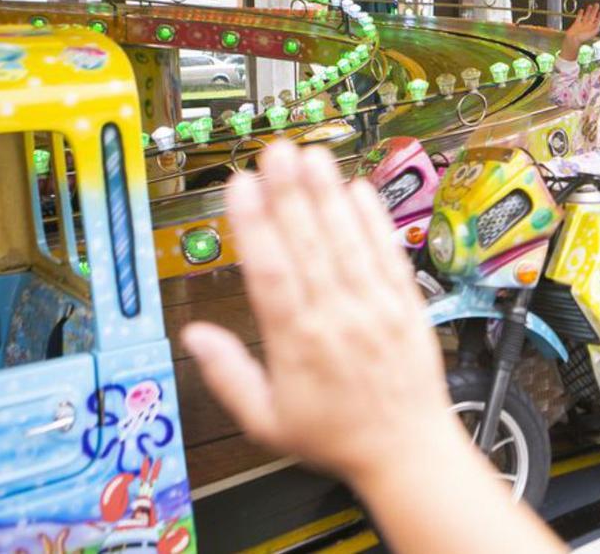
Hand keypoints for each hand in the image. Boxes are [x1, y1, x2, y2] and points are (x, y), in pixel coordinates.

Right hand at [182, 141, 455, 484]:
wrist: (406, 450)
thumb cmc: (335, 435)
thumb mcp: (267, 421)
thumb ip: (229, 375)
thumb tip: (193, 335)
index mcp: (299, 345)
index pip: (271, 274)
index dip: (255, 226)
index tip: (240, 185)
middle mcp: (339, 319)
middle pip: (310, 246)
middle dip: (290, 194)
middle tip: (275, 150)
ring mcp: (377, 308)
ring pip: (349, 242)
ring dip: (329, 195)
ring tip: (312, 155)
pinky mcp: (407, 305)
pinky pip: (388, 255)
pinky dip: (374, 221)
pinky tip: (359, 190)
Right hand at [560, 3, 599, 60]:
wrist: (572, 40)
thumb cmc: (581, 39)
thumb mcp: (592, 34)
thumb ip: (596, 30)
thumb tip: (599, 27)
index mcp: (592, 28)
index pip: (597, 21)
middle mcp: (588, 26)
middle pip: (592, 17)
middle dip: (595, 11)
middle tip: (597, 5)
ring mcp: (582, 25)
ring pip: (586, 16)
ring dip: (589, 11)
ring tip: (590, 6)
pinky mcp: (576, 24)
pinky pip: (579, 17)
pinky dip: (580, 14)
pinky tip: (582, 10)